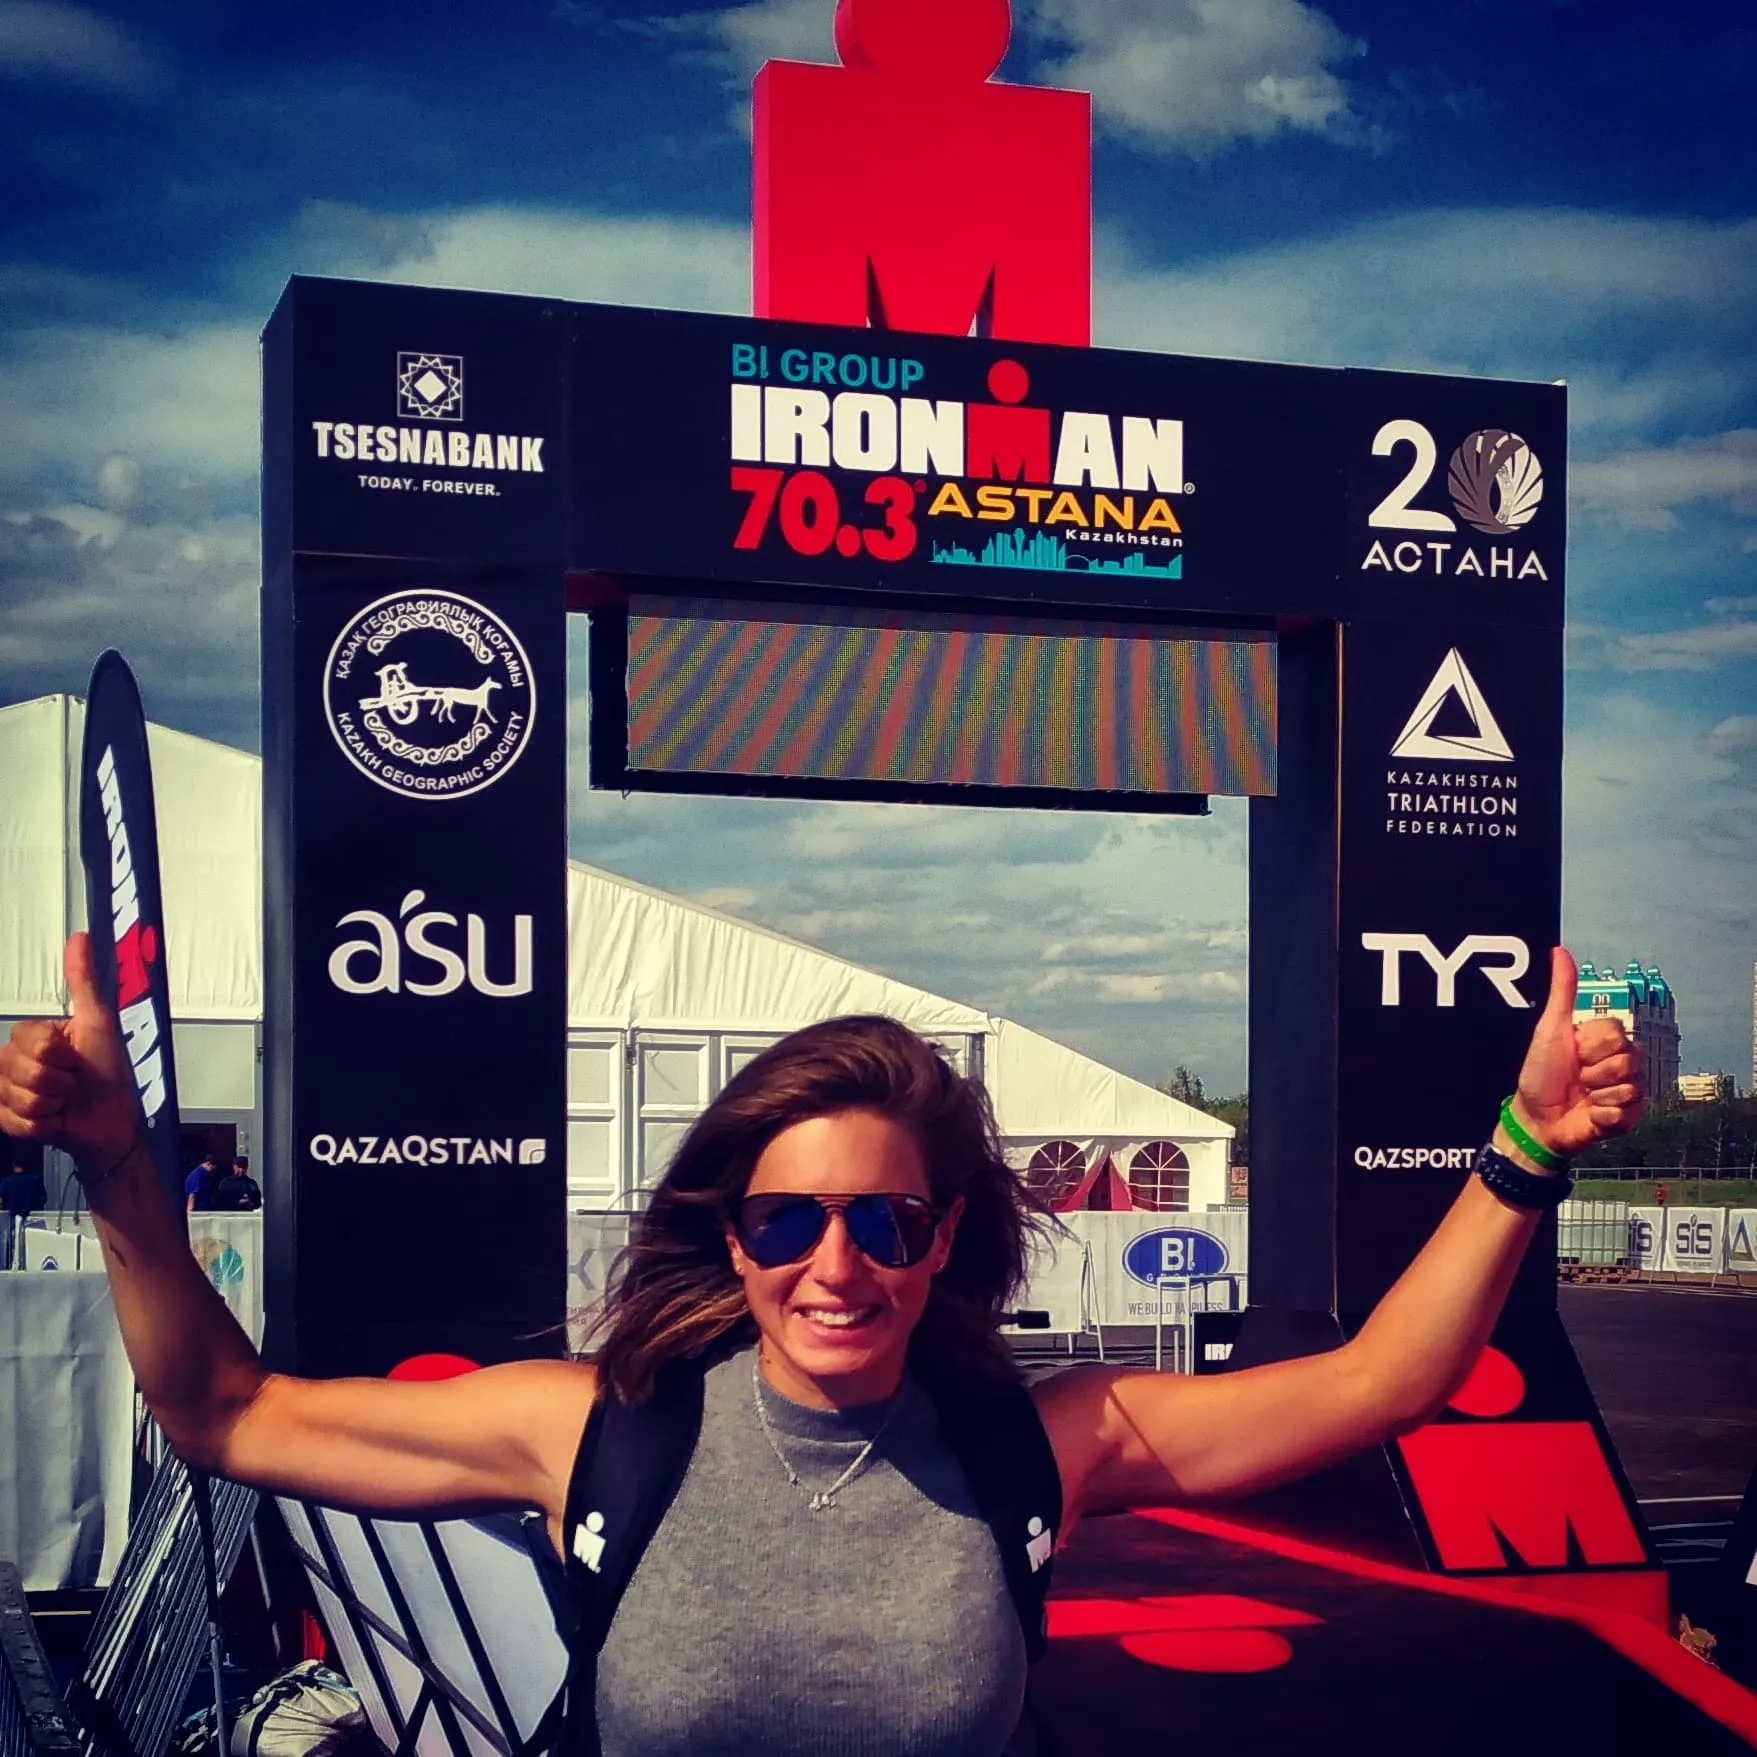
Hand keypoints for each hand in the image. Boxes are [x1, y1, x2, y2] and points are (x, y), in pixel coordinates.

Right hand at [0, 934, 139, 1165]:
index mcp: (33, 1037)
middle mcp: (14, 1062)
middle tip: (73, 1082)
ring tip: (65, 1101)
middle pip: (14, 1066)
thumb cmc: (109, 1072)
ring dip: (50, 1102)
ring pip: (13, 1095)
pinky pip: (12, 1121)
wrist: (112, 1120)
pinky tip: (54, 1120)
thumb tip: (79, 936)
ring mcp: (7, 1092)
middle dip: (55, 1079)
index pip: (24, 1037)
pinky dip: (42, 1124)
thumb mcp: (99, 1022)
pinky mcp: (8, 1122)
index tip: (75, 1057)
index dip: (56, 1051)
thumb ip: (83, 981)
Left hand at [1511, 946, 1644, 1159]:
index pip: (1616, 1033)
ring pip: (1630, 1086)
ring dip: (1598, 1094)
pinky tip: (1592, 1114)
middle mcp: (1620, 1062)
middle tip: (1577, 1077)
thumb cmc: (1539, 1073)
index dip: (1590, 1046)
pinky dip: (1604, 1115)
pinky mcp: (1629, 1116)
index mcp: (1603, 1040)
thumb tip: (1559, 951)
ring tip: (1583, 1096)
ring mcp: (1627, 1089)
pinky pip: (1629, 1111)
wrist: (1537, 1119)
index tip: (1573, 1053)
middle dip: (1594, 1071)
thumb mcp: (1549, 1029)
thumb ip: (1562, 991)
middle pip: (1628, 1058)